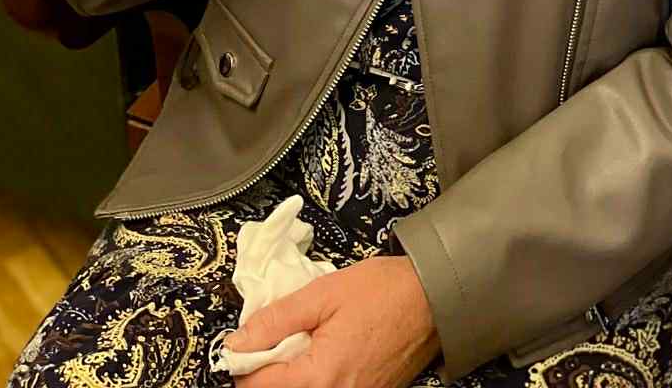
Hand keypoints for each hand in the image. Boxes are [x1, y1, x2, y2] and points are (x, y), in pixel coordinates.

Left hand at [227, 256, 438, 387]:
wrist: (433, 300)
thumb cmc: (383, 292)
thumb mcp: (322, 293)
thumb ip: (276, 319)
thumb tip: (238, 339)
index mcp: (320, 377)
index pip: (257, 387)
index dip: (242, 362)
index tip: (242, 341)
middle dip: (266, 371)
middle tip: (271, 338)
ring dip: (289, 374)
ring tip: (298, 343)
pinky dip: (313, 376)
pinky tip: (318, 352)